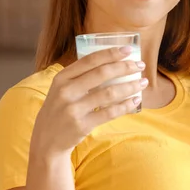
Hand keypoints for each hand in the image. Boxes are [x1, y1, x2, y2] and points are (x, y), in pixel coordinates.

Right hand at [31, 47, 146, 155]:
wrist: (47, 140)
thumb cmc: (59, 110)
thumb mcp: (61, 90)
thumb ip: (80, 77)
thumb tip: (113, 64)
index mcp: (62, 78)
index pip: (90, 60)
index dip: (111, 53)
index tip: (129, 49)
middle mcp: (66, 91)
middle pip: (102, 74)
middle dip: (125, 67)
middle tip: (140, 65)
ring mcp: (74, 109)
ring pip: (109, 93)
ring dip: (130, 86)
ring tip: (143, 83)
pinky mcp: (82, 125)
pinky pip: (110, 113)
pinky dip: (125, 105)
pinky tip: (135, 100)